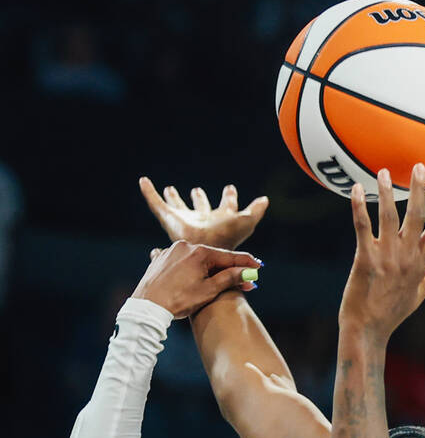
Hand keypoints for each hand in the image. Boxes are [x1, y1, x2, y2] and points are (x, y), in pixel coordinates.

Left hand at [132, 240, 260, 318]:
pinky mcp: (160, 258)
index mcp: (199, 251)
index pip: (228, 256)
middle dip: (227, 268)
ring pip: (196, 258)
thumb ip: (230, 278)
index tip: (258, 266)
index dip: (245, 262)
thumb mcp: (209, 290)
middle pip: (212, 257)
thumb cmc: (179, 300)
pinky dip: (189, 268)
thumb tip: (248, 273)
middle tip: (243, 279)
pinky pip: (180, 260)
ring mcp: (170, 251)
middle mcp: (184, 245)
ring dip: (208, 269)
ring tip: (216, 282)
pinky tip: (191, 276)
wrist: (147, 307)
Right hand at [139, 177, 268, 249]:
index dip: (228, 198)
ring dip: (174, 198)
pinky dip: (149, 193)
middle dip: (199, 199)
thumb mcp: (246, 222)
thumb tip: (266, 199)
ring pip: (178, 207)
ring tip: (170, 189)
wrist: (203, 256)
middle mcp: (202, 222)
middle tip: (196, 190)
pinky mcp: (169, 220)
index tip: (230, 188)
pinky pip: (156, 204)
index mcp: (219, 223)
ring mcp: (184, 221)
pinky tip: (143, 181)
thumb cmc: (227, 238)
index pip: (225, 209)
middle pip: (200, 208)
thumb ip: (255, 211)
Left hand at [339, 164, 424, 341]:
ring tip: (384, 172)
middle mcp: (406, 258)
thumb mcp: (418, 296)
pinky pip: (363, 227)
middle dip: (419, 190)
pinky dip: (359, 206)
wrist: (367, 331)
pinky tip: (356, 189)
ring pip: (389, 217)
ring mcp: (387, 259)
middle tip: (419, 167)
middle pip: (416, 217)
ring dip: (387, 192)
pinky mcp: (366, 260)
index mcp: (420, 265)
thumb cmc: (390, 314)